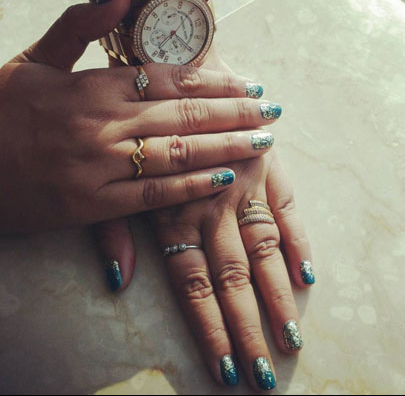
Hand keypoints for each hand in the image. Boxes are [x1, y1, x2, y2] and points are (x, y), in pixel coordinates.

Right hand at [0, 0, 278, 232]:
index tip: (248, 84)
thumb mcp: (32, 60)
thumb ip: (77, 29)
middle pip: (185, 115)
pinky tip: (225, 179)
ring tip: (264, 142)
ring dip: (227, 147)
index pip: (169, 80)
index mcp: (90, 86)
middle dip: (236, 113)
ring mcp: (99, 167)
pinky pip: (152, 196)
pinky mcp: (91, 206)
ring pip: (178, 153)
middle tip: (272, 110)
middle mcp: (102, 124)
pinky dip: (191, 187)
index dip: (215, 83)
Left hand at [97, 149, 312, 389]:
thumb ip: (113, 232)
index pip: (193, 283)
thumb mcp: (116, 179)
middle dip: (248, 327)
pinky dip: (298, 240)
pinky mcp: (267, 164)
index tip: (224, 367)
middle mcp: (211, 204)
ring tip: (291, 335)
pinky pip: (287, 206)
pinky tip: (306, 273)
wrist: (181, 78)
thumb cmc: (141, 133)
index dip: (209, 326)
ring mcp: (243, 183)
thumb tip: (117, 283)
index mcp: (171, 212)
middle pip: (232, 276)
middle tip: (264, 373)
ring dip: (278, 294)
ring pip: (262, 248)